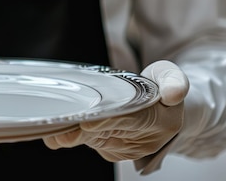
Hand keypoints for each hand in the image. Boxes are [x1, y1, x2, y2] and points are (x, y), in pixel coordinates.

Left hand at [43, 60, 188, 160]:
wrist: (163, 108)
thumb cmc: (162, 88)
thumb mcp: (170, 75)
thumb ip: (173, 80)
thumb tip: (174, 93)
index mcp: (163, 121)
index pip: (131, 121)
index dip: (108, 122)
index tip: (87, 123)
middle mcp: (145, 140)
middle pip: (108, 133)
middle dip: (80, 131)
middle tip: (57, 128)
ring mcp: (128, 148)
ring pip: (95, 141)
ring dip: (72, 137)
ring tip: (51, 131)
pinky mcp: (114, 150)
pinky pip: (91, 144)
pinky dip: (73, 138)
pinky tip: (56, 134)